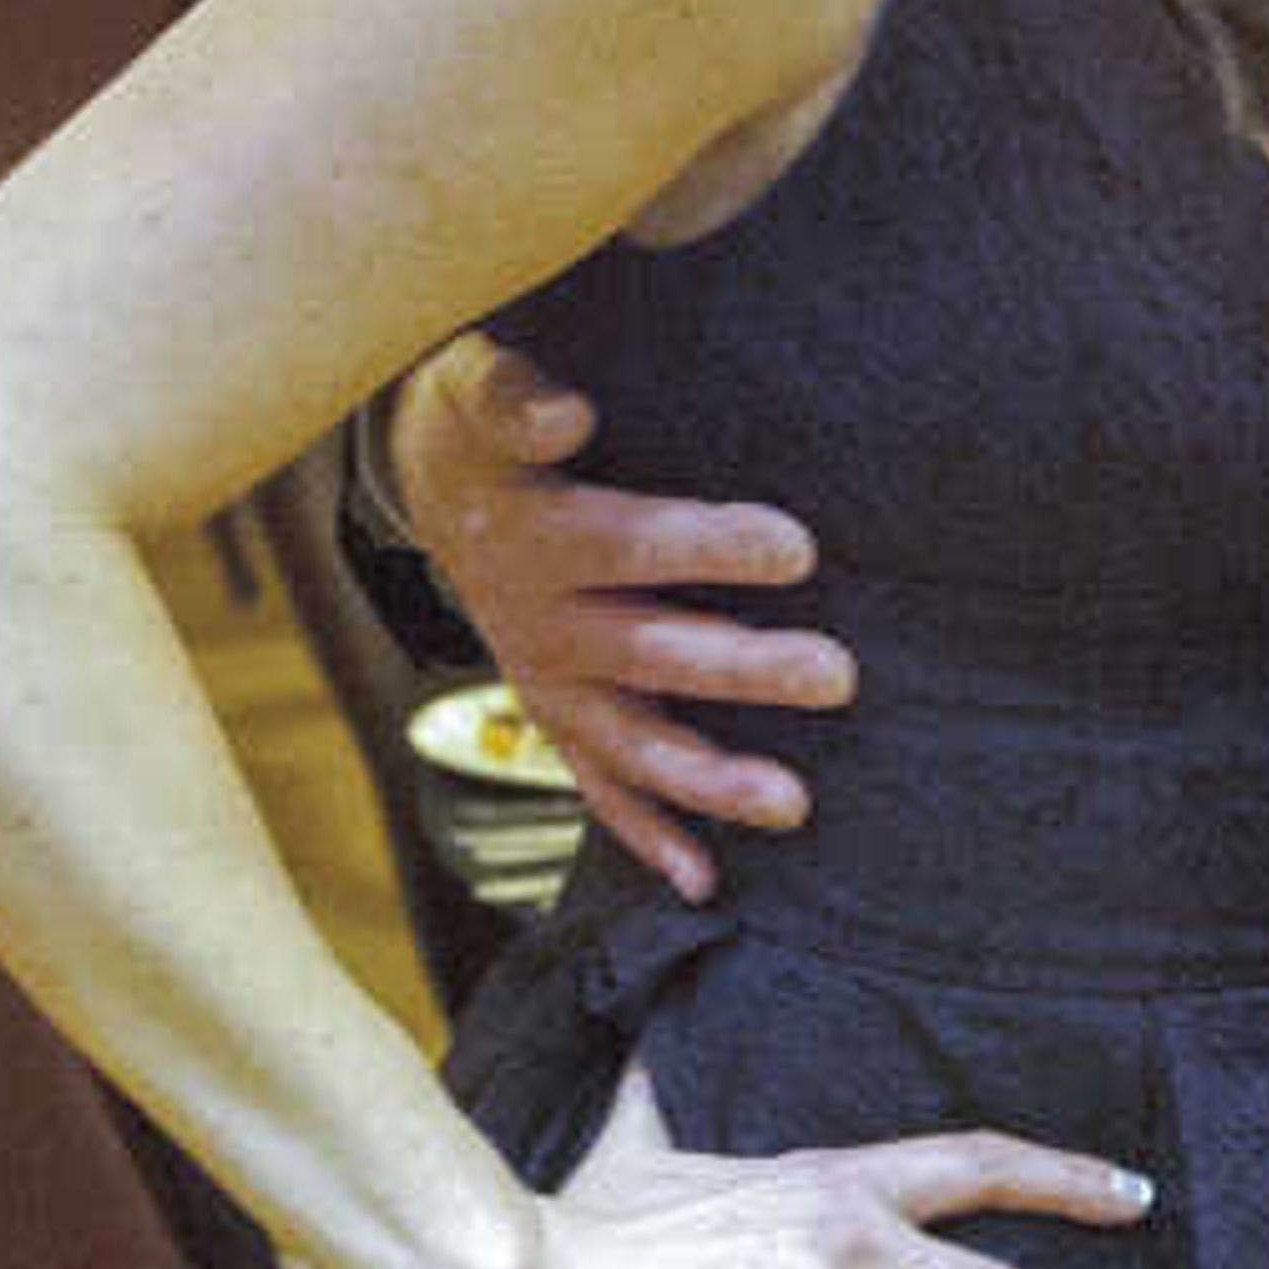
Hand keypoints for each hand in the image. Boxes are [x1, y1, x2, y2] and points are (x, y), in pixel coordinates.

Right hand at [385, 328, 853, 898]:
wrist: (429, 489)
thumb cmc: (481, 427)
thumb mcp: (472, 385)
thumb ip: (512, 397)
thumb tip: (566, 415)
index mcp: (536, 536)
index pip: (632, 543)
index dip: (708, 546)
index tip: (798, 548)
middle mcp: (542, 623)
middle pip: (651, 653)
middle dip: (744, 669)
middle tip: (838, 676)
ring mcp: (550, 684)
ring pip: (633, 743)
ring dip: (711, 779)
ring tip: (795, 805)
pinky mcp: (557, 720)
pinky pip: (601, 788)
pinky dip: (648, 836)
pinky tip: (706, 883)